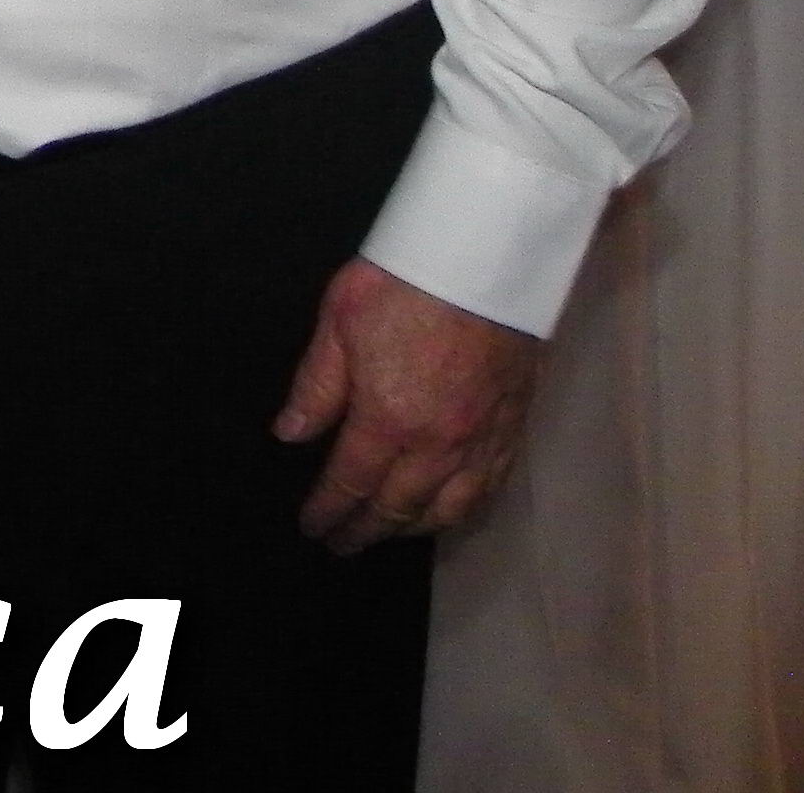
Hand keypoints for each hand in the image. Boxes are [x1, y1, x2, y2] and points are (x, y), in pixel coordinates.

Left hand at [274, 257, 542, 554]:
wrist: (486, 259)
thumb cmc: (403, 282)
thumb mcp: (338, 322)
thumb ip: (316, 385)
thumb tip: (291, 434)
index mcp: (388, 419)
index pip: (352, 482)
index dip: (329, 510)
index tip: (313, 528)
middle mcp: (438, 443)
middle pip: (398, 506)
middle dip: (366, 530)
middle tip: (342, 544)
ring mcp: (481, 440)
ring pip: (448, 509)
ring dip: (413, 528)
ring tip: (387, 532)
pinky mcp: (512, 426)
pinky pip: (490, 489)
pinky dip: (464, 511)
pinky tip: (449, 512)